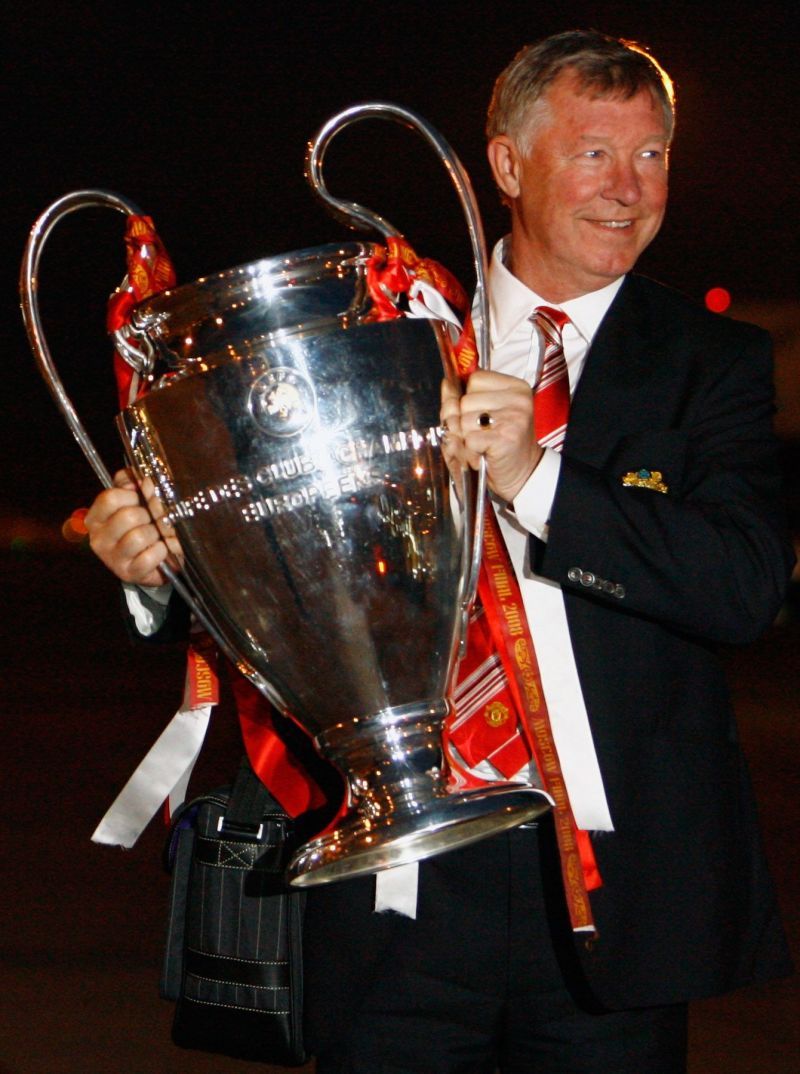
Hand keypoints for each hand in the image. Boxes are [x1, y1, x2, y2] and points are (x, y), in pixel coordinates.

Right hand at [84, 468, 182, 585]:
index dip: (132, 495)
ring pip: (139, 536)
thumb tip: (141, 479)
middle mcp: (99, 539)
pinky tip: (163, 549)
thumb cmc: (141, 526)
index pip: (110, 498)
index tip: (142, 499)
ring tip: (160, 535)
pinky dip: (162, 551)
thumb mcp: (132, 501)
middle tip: (156, 519)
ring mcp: (113, 559)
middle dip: (149, 515)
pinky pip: (150, 556)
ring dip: (157, 533)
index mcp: (96, 518)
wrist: (150, 562)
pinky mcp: (129, 573)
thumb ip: (131, 483)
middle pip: (128, 516)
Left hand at [440, 370, 542, 501]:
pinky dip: (470, 452)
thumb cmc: (499, 445)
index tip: (480, 415)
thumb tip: (447, 382)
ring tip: (482, 445)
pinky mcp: (506, 437)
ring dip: (466, 439)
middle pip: (466, 400)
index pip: (475, 379)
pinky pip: (469, 440)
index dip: (468, 399)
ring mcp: (514, 417)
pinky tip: (483, 454)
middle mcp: (518, 399)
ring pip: (463, 421)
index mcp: (515, 387)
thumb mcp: (481, 415)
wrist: (522, 475)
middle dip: (464, 421)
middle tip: (481, 435)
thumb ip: (462, 398)